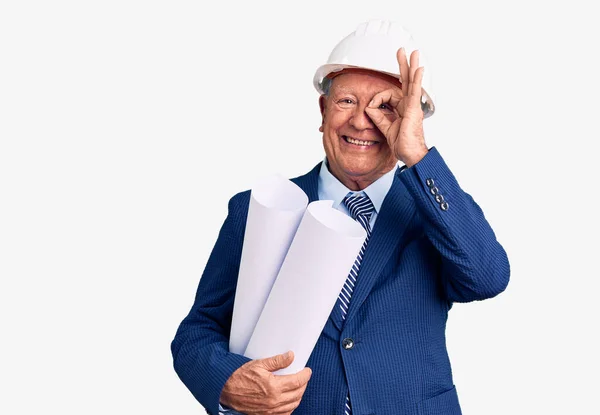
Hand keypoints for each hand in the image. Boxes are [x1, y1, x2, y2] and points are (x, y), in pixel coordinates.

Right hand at [220, 351, 311, 414]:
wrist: (226, 390)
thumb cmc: (241, 376)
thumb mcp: (259, 364)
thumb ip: (277, 361)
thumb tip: (291, 356)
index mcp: (273, 386)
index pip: (297, 381)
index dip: (305, 375)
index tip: (307, 371)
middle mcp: (274, 401)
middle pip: (298, 394)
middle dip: (304, 385)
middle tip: (304, 377)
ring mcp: (270, 411)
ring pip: (293, 405)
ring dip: (299, 396)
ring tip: (298, 387)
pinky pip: (285, 414)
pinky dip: (291, 407)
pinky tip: (290, 400)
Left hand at [365, 48, 427, 166]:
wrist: (410, 154)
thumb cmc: (401, 144)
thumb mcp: (384, 127)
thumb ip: (377, 116)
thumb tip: (368, 107)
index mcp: (402, 108)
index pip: (389, 94)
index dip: (377, 98)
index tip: (371, 106)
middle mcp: (409, 105)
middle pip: (406, 81)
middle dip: (403, 65)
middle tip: (402, 51)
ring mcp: (413, 106)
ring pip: (412, 82)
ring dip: (412, 66)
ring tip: (414, 52)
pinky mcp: (414, 109)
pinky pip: (415, 91)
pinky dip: (417, 79)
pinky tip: (419, 69)